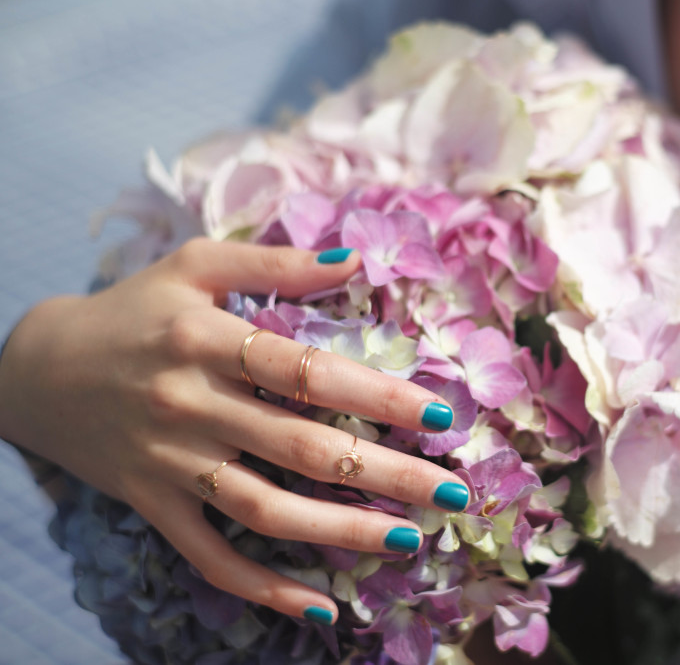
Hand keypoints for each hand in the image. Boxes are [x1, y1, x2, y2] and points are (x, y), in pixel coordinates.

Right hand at [0, 238, 468, 624]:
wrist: (37, 369)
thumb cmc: (133, 310)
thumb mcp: (194, 265)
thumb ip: (273, 262)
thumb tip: (353, 257)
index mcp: (207, 340)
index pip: (308, 372)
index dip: (377, 395)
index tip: (437, 417)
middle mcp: (191, 405)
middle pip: (304, 447)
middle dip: (386, 473)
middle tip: (452, 491)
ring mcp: (172, 463)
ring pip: (267, 510)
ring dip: (342, 532)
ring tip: (409, 542)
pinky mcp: (154, 505)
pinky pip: (210, 556)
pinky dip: (263, 588)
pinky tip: (321, 608)